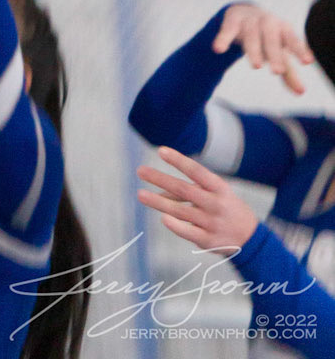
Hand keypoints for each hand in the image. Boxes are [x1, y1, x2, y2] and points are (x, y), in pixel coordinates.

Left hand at [137, 148, 257, 256]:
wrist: (251, 238)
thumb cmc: (225, 208)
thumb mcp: (215, 193)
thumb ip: (190, 190)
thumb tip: (158, 191)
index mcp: (219, 188)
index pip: (197, 171)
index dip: (179, 160)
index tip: (161, 150)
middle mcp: (216, 204)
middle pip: (184, 190)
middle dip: (160, 179)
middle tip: (140, 171)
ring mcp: (212, 224)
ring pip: (181, 211)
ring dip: (158, 202)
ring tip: (141, 194)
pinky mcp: (209, 241)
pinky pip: (189, 232)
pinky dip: (176, 225)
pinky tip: (163, 218)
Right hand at [213, 3, 312, 95]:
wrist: (244, 11)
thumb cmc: (267, 36)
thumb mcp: (278, 51)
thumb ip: (289, 71)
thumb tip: (301, 92)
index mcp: (283, 28)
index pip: (292, 39)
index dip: (299, 49)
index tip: (307, 62)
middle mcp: (267, 21)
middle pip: (271, 37)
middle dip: (274, 53)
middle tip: (277, 71)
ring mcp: (249, 19)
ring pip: (252, 34)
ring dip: (254, 49)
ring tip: (257, 66)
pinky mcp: (231, 20)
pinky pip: (227, 29)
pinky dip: (223, 38)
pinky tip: (218, 49)